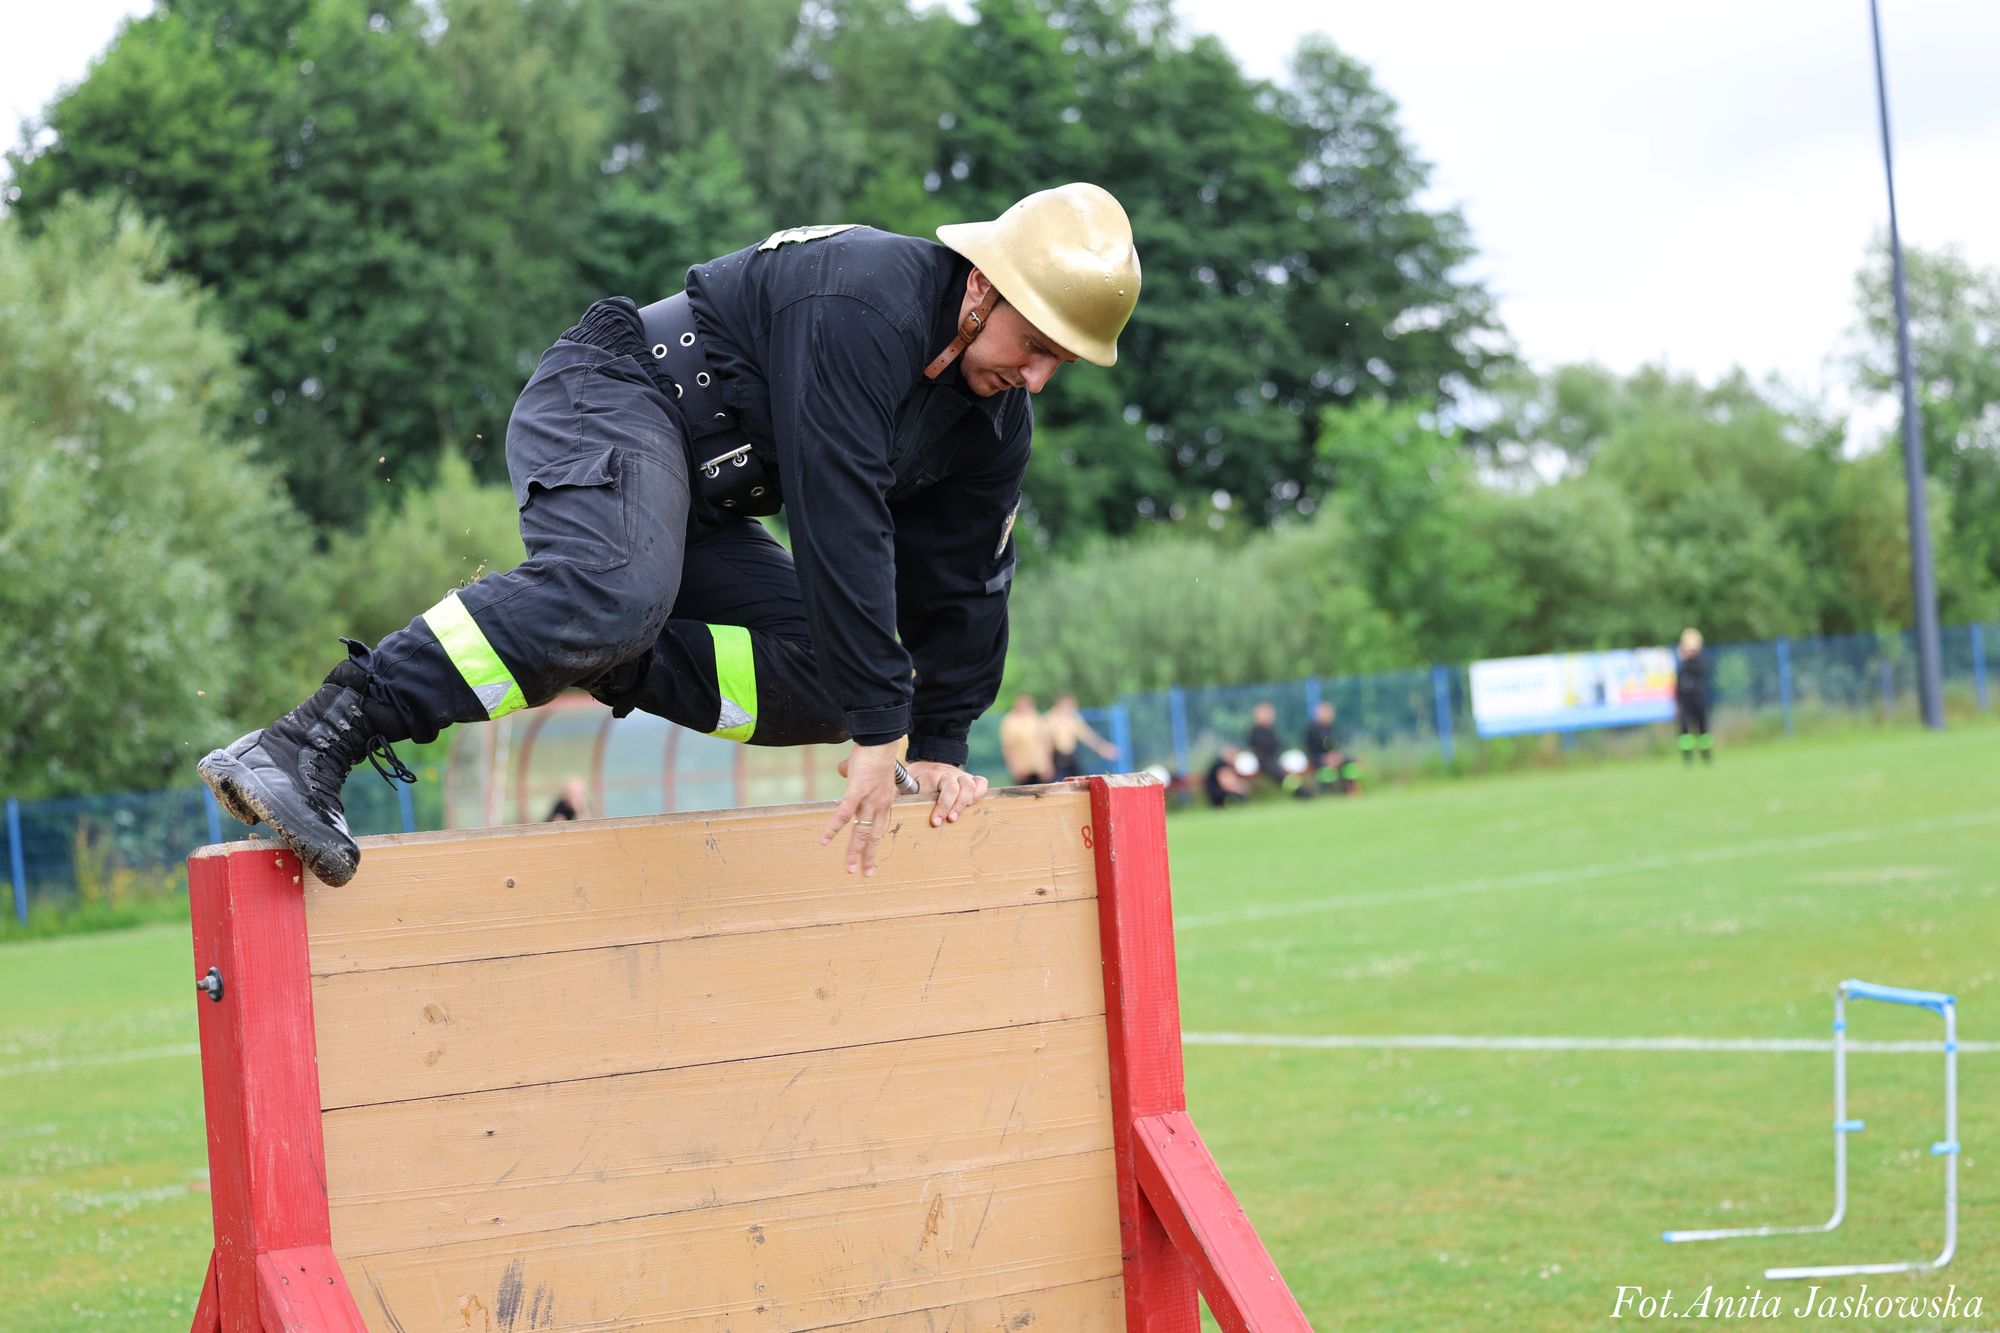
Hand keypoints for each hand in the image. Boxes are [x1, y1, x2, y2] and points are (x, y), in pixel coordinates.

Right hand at [823, 742, 902, 874]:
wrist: (880, 741)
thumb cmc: (874, 752)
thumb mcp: (869, 770)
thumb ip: (855, 775)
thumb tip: (843, 771)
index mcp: (885, 802)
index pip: (880, 829)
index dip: (875, 845)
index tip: (872, 860)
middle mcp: (880, 805)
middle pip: (873, 837)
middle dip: (868, 857)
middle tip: (865, 874)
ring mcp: (869, 800)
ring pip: (861, 832)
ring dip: (853, 852)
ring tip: (849, 868)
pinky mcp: (857, 792)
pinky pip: (844, 814)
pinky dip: (834, 828)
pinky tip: (825, 840)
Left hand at [905, 760, 989, 826]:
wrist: (927, 765)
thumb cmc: (915, 779)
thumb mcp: (905, 783)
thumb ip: (900, 795)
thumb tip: (890, 810)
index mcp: (929, 774)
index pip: (935, 789)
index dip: (938, 806)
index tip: (934, 821)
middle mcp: (947, 773)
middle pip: (954, 787)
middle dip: (950, 805)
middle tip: (945, 820)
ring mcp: (960, 775)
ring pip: (970, 785)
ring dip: (964, 803)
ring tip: (955, 817)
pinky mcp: (970, 779)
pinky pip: (981, 783)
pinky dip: (979, 793)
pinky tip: (973, 806)